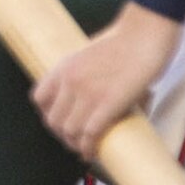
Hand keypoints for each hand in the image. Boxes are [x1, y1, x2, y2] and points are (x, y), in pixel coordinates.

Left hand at [32, 2, 180, 161]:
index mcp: (64, 66)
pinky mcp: (108, 103)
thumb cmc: (126, 40)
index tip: (60, 122)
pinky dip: (90, 147)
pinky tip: (94, 152)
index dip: (48, 114)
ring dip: (76, 144)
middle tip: (75, 140)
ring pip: (70, 131)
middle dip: (63, 134)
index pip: (39, 98)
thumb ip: (82, 72)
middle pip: (53, 120)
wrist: (145, 32)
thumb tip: (88, 92)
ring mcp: (88, 92)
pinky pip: (90, 134)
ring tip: (85, 148)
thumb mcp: (90, 53)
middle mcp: (70, 81)